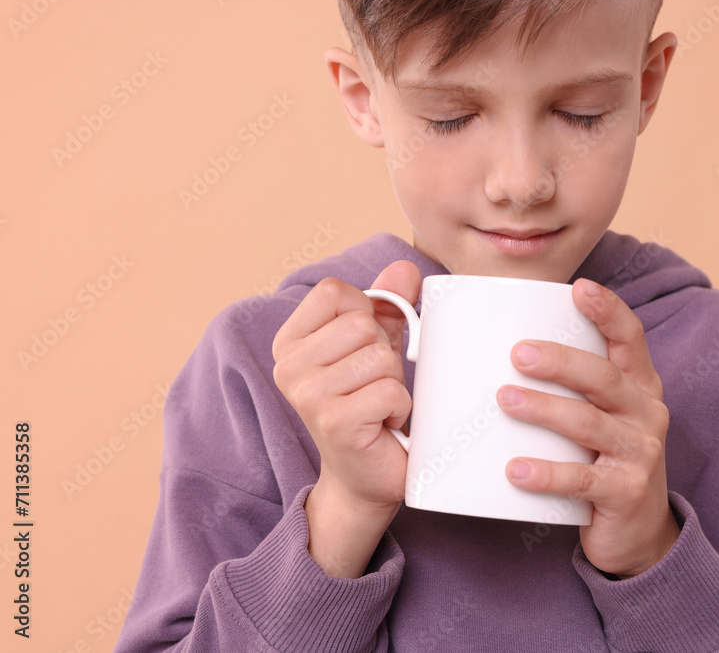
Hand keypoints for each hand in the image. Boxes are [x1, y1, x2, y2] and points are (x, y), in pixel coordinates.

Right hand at [271, 260, 419, 575]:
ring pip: (381, 357)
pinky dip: (400, 408)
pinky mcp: (334, 422)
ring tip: (377, 406)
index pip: (335, 291)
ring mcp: (307, 395)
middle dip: (384, 354)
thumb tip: (404, 268)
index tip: (363, 348)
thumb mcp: (376, 346)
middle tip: (372, 386)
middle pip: (363, 324)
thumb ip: (387, 305)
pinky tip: (383, 425)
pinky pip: (391, 390)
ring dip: (393, 383)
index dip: (365, 313)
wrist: (365, 475)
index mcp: (290, 342)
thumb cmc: (369, 405)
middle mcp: (288, 367)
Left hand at [497, 278, 679, 577]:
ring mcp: (639, 454)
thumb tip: (491, 351)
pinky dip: (547, 473)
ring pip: (589, 423)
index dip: (608, 311)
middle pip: (604, 377)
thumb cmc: (601, 460)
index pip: (630, 338)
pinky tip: (514, 470)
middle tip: (517, 352)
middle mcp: (646, 413)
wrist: (638, 534)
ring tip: (504, 398)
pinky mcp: (625, 493)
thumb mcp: (597, 417)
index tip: (579, 288)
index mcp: (639, 386)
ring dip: (545, 408)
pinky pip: (582, 480)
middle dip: (561, 361)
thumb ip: (567, 387)